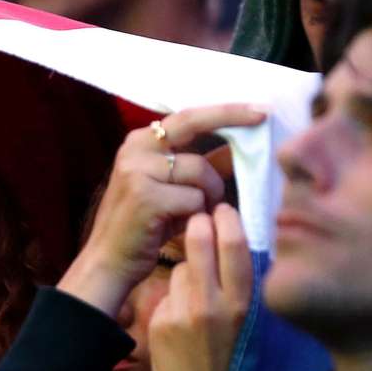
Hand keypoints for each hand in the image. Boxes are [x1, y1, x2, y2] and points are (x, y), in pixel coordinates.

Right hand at [57, 103, 264, 317]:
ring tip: (196, 214)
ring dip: (210, 195)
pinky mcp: (145, 196)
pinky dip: (197, 215)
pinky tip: (180, 226)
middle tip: (263, 117)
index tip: (258, 109)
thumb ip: (202, 167)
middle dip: (231, 117)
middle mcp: (135, 149)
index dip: (225, 111)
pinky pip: (195, 199)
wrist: (109, 261)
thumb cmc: (146, 225)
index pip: (188, 116)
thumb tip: (239, 149)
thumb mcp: (172, 188)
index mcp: (141, 142)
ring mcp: (138, 171)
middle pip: (193, 124)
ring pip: (201, 170)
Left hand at [148, 204, 252, 370]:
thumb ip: (247, 290)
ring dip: (185, 268)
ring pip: (180, 267)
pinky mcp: (160, 324)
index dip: (226, 219)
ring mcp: (184, 312)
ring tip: (196, 288)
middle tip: (198, 221)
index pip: (235, 241)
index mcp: (246, 304)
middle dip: (197, 225)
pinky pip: (166, 294)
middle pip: (200, 240)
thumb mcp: (256, 329)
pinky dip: (172, 299)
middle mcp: (215, 304)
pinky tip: (181, 319)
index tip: (223, 210)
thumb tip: (242, 249)